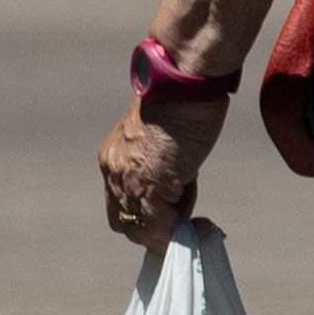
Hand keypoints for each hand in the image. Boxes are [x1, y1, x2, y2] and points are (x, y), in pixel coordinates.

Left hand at [98, 94, 227, 252]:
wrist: (185, 80)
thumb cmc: (183, 101)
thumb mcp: (165, 138)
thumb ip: (162, 166)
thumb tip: (178, 196)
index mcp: (115, 155)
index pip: (120, 204)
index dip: (144, 219)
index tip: (171, 220)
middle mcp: (114, 169)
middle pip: (125, 223)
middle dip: (155, 231)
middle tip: (186, 226)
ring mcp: (129, 179)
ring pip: (142, 229)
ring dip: (169, 234)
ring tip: (197, 222)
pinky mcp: (148, 183)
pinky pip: (159, 226)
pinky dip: (177, 233)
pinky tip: (199, 225)